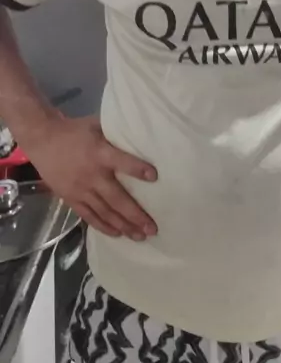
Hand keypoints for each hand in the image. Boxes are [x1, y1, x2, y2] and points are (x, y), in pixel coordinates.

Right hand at [26, 115, 157, 240]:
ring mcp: (80, 190)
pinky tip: (118, 234)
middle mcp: (92, 175)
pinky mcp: (71, 199)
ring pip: (104, 212)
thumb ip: (116, 134)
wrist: (43, 140)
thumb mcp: (96, 125)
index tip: (154, 177)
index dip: (137, 169)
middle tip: (152, 229)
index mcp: (99, 153)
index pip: (121, 161)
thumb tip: (140, 136)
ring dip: (123, 226)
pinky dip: (103, 226)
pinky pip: (89, 216)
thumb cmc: (75, 131)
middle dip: (135, 215)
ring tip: (140, 237)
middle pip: (116, 198)